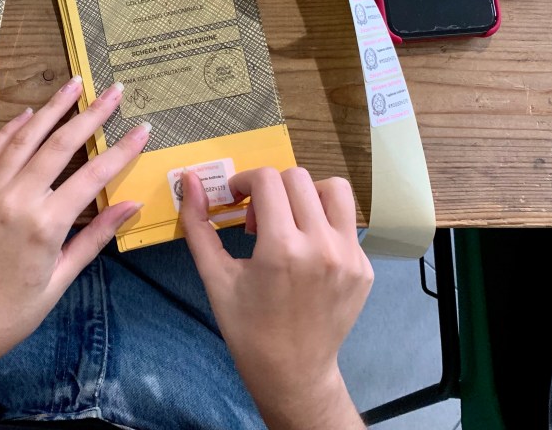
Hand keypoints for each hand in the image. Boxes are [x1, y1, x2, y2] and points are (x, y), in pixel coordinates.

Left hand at [0, 77, 147, 388]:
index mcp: (44, 225)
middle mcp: (14, 200)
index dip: (121, 150)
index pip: (93, 175)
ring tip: (73, 85)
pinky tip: (29, 113)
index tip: (142, 128)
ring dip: (51, 109)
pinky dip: (11, 130)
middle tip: (114, 91)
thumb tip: (130, 205)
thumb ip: (94, 236)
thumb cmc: (15, 311)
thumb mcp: (61, 278)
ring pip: (23, 139)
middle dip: (90, 114)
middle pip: (60, 144)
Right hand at [180, 167, 371, 429]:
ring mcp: (350, 257)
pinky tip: (306, 252)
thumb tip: (188, 180)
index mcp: (282, 248)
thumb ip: (197, 225)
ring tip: (290, 220)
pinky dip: (323, 224)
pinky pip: (346, 224)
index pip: (267, 180)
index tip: (235, 200)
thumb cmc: (247, 327)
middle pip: (297, 178)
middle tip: (257, 219)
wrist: (292, 372)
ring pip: (334, 190)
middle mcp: (322, 246)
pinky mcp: (364, 268)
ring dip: (306, 195)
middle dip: (271, 189)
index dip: (244, 181)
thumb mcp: (215, 276)